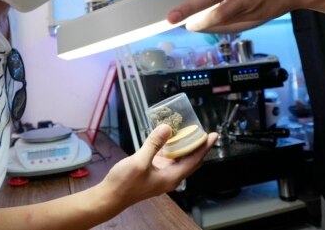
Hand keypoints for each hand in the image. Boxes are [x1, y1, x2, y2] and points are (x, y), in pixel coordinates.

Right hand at [101, 124, 216, 206]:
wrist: (110, 196)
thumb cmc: (125, 183)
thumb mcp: (140, 161)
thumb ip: (154, 144)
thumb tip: (167, 128)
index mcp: (172, 177)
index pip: (194, 160)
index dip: (204, 147)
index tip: (213, 135)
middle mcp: (170, 177)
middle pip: (190, 160)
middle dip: (199, 147)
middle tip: (204, 132)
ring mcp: (162, 175)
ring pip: (180, 159)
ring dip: (185, 146)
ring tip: (190, 132)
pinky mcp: (154, 172)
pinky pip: (169, 159)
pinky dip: (172, 148)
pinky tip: (170, 138)